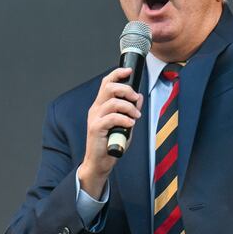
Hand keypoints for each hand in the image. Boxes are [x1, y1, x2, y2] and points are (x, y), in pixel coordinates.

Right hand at [78, 67, 143, 197]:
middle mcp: (96, 109)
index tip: (128, 70)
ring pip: (112, 102)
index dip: (117, 74)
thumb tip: (138, 96)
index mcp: (101, 106)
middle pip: (108, 87)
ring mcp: (94, 118)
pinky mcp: (96, 128)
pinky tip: (130, 124)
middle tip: (135, 98)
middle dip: (126, 89)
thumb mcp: (125, 124)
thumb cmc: (111, 143)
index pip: (106, 83)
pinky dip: (124, 119)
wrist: (99, 163)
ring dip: (128, 107)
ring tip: (135, 115)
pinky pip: (112, 118)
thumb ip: (130, 111)